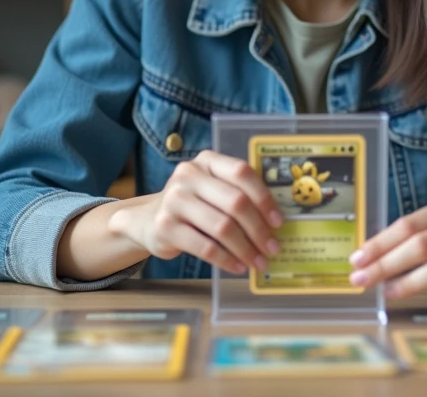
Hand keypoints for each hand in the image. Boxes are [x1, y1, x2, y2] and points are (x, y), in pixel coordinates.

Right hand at [118, 150, 283, 275]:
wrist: (148, 220)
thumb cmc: (193, 205)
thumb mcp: (212, 189)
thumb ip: (238, 194)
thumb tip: (276, 222)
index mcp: (207, 161)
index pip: (242, 173)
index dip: (264, 198)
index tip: (278, 222)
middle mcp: (188, 175)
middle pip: (235, 202)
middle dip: (259, 229)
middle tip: (272, 248)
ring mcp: (174, 199)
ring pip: (222, 227)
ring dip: (246, 249)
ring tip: (258, 262)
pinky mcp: (165, 226)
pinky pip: (205, 247)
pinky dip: (227, 259)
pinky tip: (238, 266)